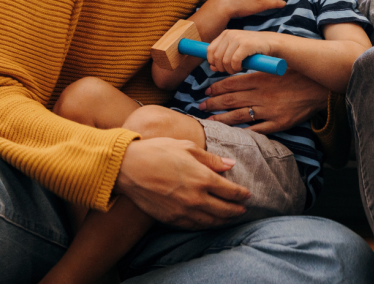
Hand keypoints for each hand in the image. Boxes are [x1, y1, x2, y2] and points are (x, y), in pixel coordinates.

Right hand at [115, 137, 249, 228]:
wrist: (127, 168)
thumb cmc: (156, 151)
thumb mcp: (186, 147)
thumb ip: (210, 159)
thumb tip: (230, 164)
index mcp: (203, 178)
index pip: (231, 191)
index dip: (241, 194)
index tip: (246, 194)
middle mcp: (197, 198)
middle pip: (225, 210)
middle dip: (236, 210)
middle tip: (242, 209)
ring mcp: (184, 211)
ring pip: (211, 221)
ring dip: (223, 221)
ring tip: (229, 218)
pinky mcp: (171, 218)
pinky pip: (194, 226)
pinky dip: (206, 225)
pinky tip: (209, 222)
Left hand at [199, 70, 328, 134]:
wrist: (320, 88)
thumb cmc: (297, 76)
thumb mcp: (275, 69)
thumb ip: (256, 73)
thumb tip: (235, 76)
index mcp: (261, 79)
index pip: (232, 84)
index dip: (216, 88)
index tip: (206, 91)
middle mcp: (262, 95)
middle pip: (231, 100)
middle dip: (213, 104)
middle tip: (200, 106)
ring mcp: (270, 111)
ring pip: (239, 116)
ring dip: (221, 119)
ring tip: (209, 120)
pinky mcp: (279, 123)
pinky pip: (256, 129)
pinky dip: (242, 132)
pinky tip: (231, 133)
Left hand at [205, 30, 281, 74]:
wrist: (271, 43)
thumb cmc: (253, 49)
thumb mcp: (235, 51)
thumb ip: (222, 57)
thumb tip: (211, 67)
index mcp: (225, 34)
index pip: (210, 51)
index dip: (213, 62)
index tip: (221, 68)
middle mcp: (230, 34)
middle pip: (216, 57)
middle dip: (222, 68)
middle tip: (231, 70)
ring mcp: (238, 38)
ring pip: (225, 61)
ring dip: (230, 69)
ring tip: (237, 69)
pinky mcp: (246, 44)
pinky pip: (234, 61)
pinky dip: (236, 68)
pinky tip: (242, 68)